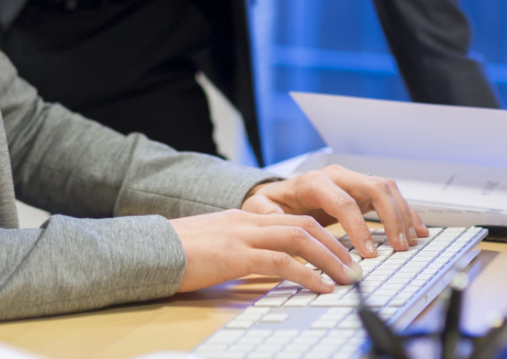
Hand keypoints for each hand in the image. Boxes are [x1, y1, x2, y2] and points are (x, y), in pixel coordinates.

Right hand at [170, 209, 361, 293]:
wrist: (150, 248)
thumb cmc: (179, 252)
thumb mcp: (217, 245)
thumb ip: (242, 249)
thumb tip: (267, 267)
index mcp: (246, 218)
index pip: (297, 219)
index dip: (326, 235)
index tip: (344, 254)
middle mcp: (249, 221)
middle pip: (305, 224)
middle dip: (336, 245)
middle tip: (356, 267)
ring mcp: (243, 236)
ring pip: (300, 238)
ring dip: (330, 259)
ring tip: (348, 279)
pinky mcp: (235, 255)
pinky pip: (280, 262)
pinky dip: (307, 274)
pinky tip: (321, 287)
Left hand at [241, 164, 421, 258]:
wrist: (275, 195)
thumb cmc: (270, 205)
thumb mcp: (260, 211)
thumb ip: (270, 218)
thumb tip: (284, 228)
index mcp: (314, 181)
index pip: (344, 202)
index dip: (359, 228)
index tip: (369, 253)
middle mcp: (336, 176)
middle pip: (373, 188)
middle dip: (391, 218)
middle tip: (399, 247)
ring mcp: (351, 181)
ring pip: (386, 189)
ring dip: (403, 214)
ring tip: (410, 242)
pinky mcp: (361, 192)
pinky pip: (390, 196)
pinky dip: (406, 212)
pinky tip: (417, 230)